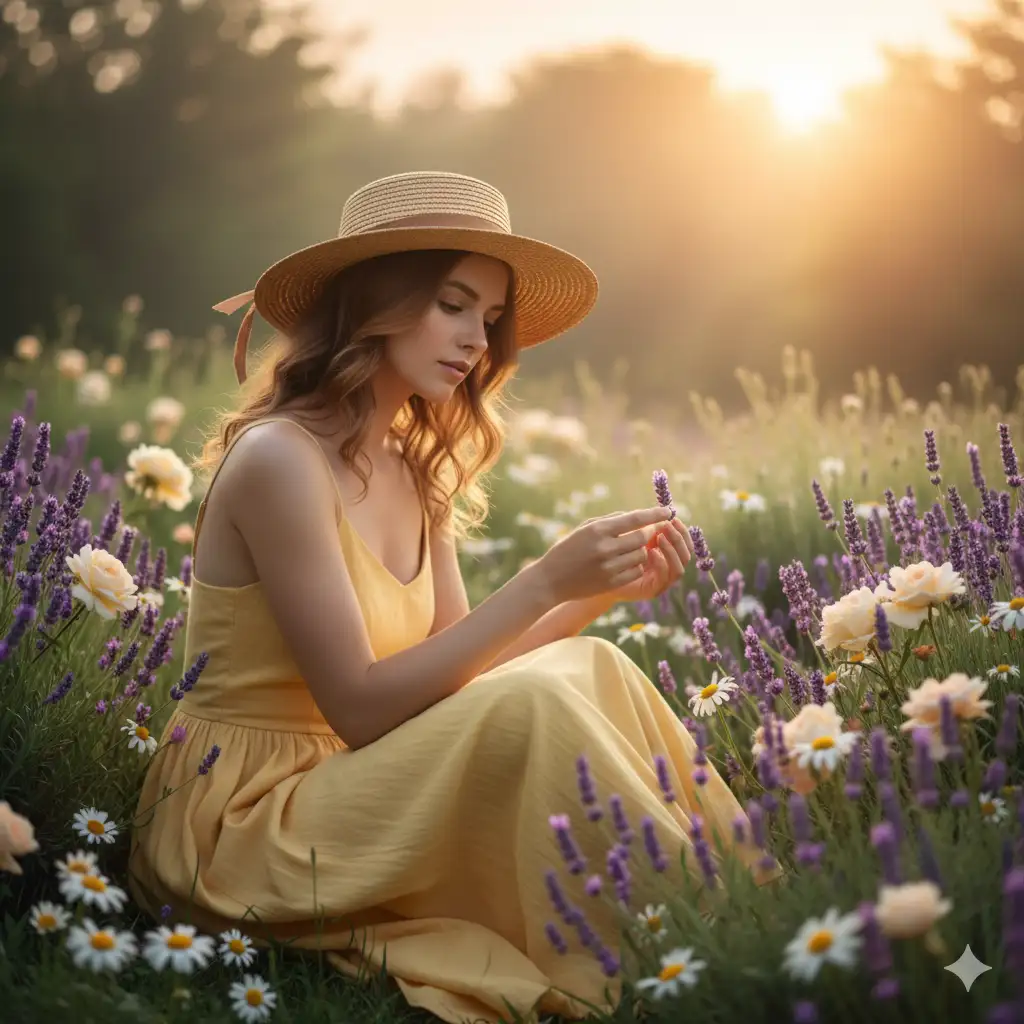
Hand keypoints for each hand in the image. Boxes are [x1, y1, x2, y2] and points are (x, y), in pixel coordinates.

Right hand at [531, 506, 674, 605]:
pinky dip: (636, 565)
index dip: (655, 514)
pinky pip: (635, 571)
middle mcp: (604, 548)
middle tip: (653, 530)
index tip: (668, 511)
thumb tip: (637, 516)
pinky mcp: (610, 583)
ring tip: (632, 547)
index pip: (635, 519)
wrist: (551, 579)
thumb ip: (610, 520)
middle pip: (642, 538)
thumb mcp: (585, 528)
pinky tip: (627, 561)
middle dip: (650, 533)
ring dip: (642, 549)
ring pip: (640, 555)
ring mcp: (608, 567)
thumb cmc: (568, 548)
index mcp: (598, 530)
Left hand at [606, 516, 693, 602]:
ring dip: (671, 550)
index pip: (685, 542)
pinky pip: (665, 577)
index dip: (681, 530)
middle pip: (686, 554)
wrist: (598, 574)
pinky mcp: (653, 589)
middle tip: (666, 526)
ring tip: (659, 537)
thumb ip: (644, 526)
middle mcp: (668, 566)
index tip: (672, 517)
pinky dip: (662, 563)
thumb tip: (659, 513)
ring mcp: (662, 580)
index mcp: (667, 552)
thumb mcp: (630, 534)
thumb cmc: (613, 551)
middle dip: (678, 538)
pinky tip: (651, 552)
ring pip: (680, 567)